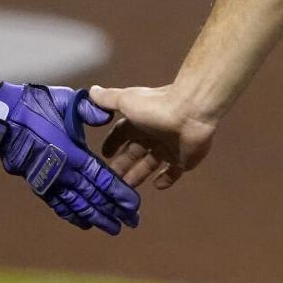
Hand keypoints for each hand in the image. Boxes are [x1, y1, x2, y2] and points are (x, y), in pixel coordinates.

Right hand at [0, 83, 140, 234]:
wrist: (3, 118)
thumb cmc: (38, 106)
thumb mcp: (68, 102)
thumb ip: (90, 111)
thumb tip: (107, 117)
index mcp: (74, 154)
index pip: (103, 180)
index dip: (119, 194)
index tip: (134, 205)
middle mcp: (64, 173)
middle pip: (94, 198)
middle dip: (114, 211)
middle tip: (131, 222)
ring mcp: (50, 181)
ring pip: (78, 206)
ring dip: (96, 218)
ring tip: (113, 228)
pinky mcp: (38, 184)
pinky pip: (58, 204)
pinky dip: (72, 215)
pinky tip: (83, 222)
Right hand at [90, 83, 218, 190]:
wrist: (191, 112)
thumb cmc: (156, 107)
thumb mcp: (126, 101)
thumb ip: (108, 99)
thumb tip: (91, 91)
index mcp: (138, 122)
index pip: (121, 134)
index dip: (112, 144)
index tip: (103, 156)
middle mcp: (152, 135)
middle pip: (133, 154)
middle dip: (121, 166)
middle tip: (108, 183)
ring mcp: (168, 148)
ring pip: (149, 165)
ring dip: (138, 176)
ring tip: (125, 191)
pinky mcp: (183, 160)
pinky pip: (172, 173)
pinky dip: (165, 180)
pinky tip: (156, 186)